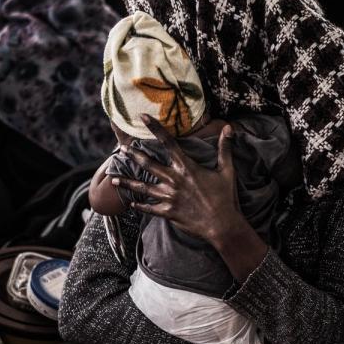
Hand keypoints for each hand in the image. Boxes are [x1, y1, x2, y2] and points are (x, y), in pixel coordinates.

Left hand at [111, 114, 240, 242]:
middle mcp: (174, 180)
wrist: (222, 226)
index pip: (168, 143)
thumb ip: (224, 148)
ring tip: (113, 180)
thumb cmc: (226, 197)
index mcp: (187, 168)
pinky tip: (130, 204)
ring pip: (142, 188)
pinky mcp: (168, 213)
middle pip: (148, 164)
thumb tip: (229, 127)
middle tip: (122, 149)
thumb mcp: (227, 170)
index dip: (156, 128)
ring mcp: (169, 197)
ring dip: (127, 183)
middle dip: (134, 155)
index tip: (143, 117)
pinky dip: (139, 206)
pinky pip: (149, 208)